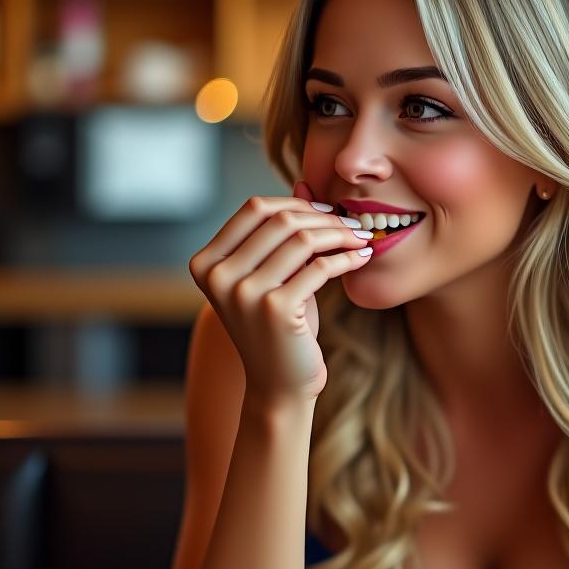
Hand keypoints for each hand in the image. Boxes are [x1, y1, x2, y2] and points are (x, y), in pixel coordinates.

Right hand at [188, 181, 373, 405]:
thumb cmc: (280, 328)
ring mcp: (244, 293)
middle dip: (323, 217)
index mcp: (207, 262)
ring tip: (361, 239)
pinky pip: (320, 267)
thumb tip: (304, 182)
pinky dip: (346, 258)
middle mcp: (218, 276)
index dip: (296, 203)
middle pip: (279, 219)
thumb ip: (282, 234)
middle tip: (353, 225)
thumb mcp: (275, 276)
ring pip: (301, 239)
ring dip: (339, 234)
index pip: (254, 208)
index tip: (328, 212)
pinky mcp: (276, 310)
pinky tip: (361, 258)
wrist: (280, 386)